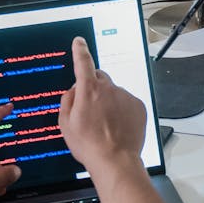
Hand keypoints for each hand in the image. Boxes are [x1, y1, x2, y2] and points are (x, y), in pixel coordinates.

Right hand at [58, 37, 146, 172]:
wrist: (115, 160)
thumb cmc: (89, 145)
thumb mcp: (65, 124)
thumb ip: (67, 100)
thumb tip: (74, 90)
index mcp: (88, 90)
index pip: (82, 62)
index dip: (80, 51)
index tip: (79, 42)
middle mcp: (109, 89)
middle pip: (99, 78)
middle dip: (93, 86)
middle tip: (90, 108)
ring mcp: (125, 97)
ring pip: (113, 92)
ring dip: (108, 101)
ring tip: (105, 124)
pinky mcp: (138, 106)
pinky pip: (126, 101)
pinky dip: (121, 109)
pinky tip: (117, 125)